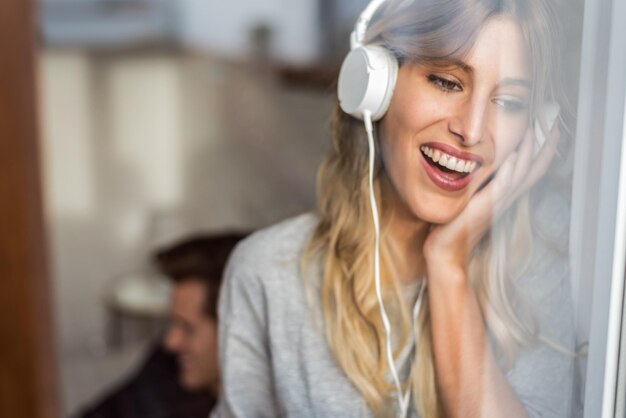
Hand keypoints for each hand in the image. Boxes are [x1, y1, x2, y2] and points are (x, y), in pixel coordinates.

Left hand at [423, 121, 560, 269]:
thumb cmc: (451, 227)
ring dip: (527, 151)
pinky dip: (509, 170)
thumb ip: (474, 184)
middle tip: (551, 122)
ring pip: (520, 173)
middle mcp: (505, 198)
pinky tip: (512, 155)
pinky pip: (502, 186)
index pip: (530, 170)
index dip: (543, 150)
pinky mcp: (485, 207)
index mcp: (503, 196)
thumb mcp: (466, 199)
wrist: (445, 252)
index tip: (550, 128)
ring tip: (532, 129)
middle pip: (533, 169)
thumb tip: (469, 164)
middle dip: (544, 146)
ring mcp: (497, 203)